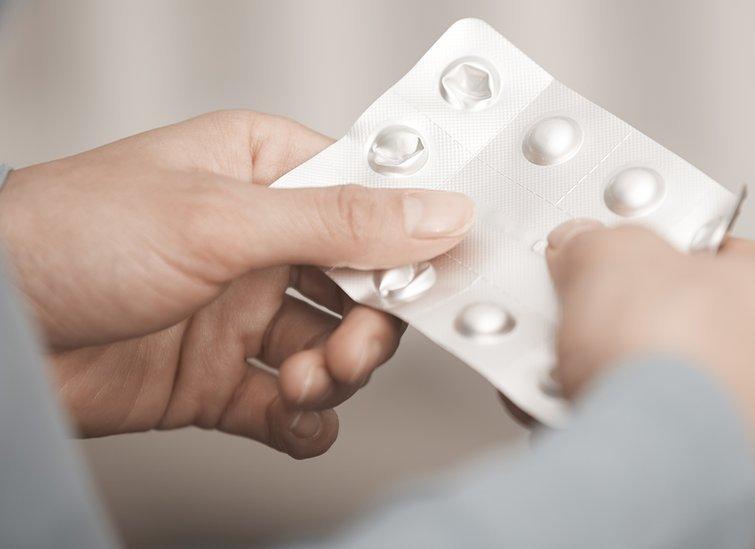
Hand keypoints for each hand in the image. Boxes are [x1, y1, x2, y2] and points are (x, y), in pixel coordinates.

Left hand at [0, 110, 473, 457]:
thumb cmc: (70, 235)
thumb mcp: (221, 218)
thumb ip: (339, 222)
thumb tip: (438, 213)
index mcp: (264, 173)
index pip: (368, 205)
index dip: (404, 247)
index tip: (422, 285)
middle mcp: (259, 242)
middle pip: (360, 287)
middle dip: (367, 326)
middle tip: (350, 349)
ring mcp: (239, 312)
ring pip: (331, 350)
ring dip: (334, 375)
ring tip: (302, 384)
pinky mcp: (216, 377)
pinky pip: (287, 406)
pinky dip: (303, 422)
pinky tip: (293, 419)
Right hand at [543, 219, 754, 548]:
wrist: (653, 474)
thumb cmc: (666, 367)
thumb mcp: (612, 259)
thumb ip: (604, 243)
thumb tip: (591, 247)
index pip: (747, 264)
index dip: (681, 268)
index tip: (644, 281)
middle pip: (747, 343)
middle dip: (686, 343)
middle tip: (630, 344)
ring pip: (741, 416)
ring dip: (689, 407)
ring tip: (625, 403)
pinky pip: (728, 476)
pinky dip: (689, 463)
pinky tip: (643, 450)